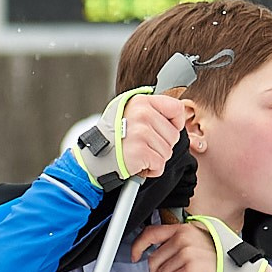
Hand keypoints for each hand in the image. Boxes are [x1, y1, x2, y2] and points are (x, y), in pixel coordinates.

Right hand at [74, 88, 194, 189]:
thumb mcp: (129, 112)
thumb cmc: (113, 136)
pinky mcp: (140, 152)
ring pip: (167, 151)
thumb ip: (151, 110)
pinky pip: (159, 165)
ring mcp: (141, 133)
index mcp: (142, 101)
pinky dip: (151, 169)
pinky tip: (137, 163)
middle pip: (174, 135)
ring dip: (155, 158)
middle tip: (142, 145)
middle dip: (162, 145)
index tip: (163, 130)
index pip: (176, 108)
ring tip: (137, 153)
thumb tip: (176, 117)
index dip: (174, 123)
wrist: (94, 156)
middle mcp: (142, 114)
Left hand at [134, 220, 216, 271]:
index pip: (152, 233)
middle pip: (154, 258)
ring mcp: (186, 254)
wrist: (236, 270)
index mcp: (184, 229)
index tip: (135, 255)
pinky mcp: (189, 271)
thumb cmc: (221, 257)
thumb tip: (162, 251)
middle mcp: (183, 239)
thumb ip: (180, 240)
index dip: (138, 246)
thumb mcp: (200, 238)